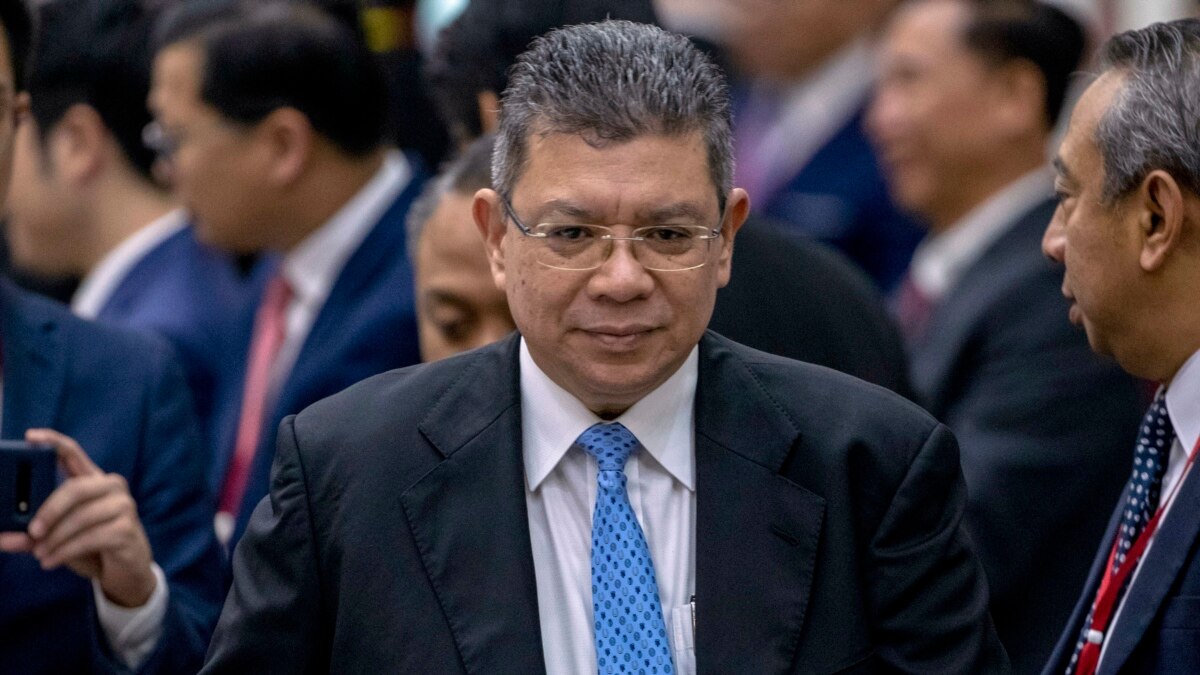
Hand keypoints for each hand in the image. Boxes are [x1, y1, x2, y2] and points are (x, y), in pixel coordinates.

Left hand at [0, 429, 155, 607]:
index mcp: (92, 480)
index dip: (53, 441)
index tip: (30, 436)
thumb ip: (33, 537)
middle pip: (76, 488)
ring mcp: (123, 506)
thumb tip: (3, 538)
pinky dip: (66, 551)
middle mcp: (111, 487)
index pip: (73, 453)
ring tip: (41, 555)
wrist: (126, 570)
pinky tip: (52, 561)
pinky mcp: (127, 529)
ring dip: (56, 539)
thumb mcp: (58, 539)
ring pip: (81, 517)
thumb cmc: (92, 546)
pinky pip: (90, 538)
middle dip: (50, 511)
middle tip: (32, 532)